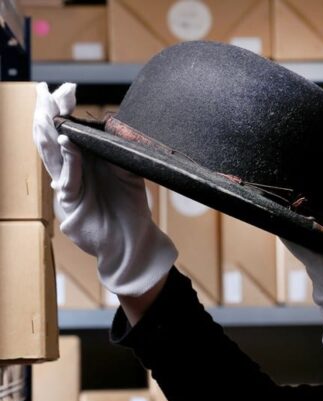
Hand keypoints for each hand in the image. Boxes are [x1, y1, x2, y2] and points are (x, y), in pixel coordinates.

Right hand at [33, 82, 176, 295]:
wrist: (132, 243)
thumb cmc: (129, 209)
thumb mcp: (127, 173)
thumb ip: (118, 151)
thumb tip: (115, 124)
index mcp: (83, 162)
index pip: (67, 130)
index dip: (63, 110)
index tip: (66, 89)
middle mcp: (71, 172)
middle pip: (52, 139)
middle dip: (48, 115)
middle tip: (45, 92)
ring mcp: (68, 189)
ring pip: (52, 157)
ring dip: (49, 134)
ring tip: (45, 112)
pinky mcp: (71, 206)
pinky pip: (69, 180)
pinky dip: (70, 163)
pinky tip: (68, 145)